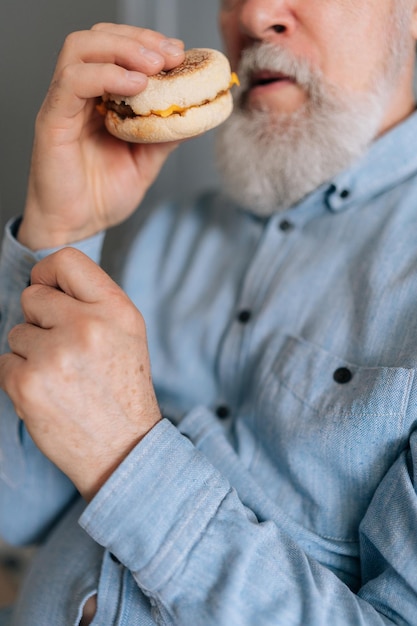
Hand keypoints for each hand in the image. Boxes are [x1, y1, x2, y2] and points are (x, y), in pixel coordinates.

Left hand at [0, 248, 161, 499]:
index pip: (66, 260)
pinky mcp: (27, 383)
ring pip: (17, 331)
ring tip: (62, 377)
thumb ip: (93, 300)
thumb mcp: (127, 333)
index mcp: (115, 310)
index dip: (48, 272)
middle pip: (33, 296)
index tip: (47, 289)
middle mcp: (86, 327)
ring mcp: (54, 355)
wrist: (123, 448)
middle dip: (41, 320)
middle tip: (65, 350)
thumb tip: (46, 281)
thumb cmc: (122, 388)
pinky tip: (48, 394)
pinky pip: (5, 361)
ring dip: (31, 352)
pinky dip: (20, 377)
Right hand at [19, 23, 184, 250]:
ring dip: (122, 49)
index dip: (149, 44)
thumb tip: (196, 114)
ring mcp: (64, 105)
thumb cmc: (101, 196)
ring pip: (81, 49)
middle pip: (99, 38)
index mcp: (99, 100)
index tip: (181, 54)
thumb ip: (165, 136)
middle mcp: (79, 95)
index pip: (117, 49)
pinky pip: (71, 82)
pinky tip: (135, 85)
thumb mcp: (145, 162)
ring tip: (155, 67)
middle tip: (172, 56)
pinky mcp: (52, 121)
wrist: (76, 228)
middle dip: (139, 39)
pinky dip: (105, 75)